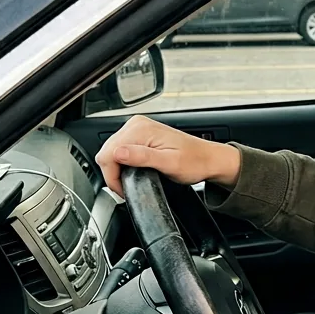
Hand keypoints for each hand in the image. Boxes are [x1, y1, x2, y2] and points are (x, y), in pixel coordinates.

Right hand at [95, 115, 241, 197]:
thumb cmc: (194, 162)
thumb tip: (118, 153)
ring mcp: (137, 128)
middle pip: (106, 152)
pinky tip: (132, 171)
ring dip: (117, 169)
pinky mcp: (139, 135)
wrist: (208, 159)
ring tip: (131, 180)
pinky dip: (122, 163)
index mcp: (140, 129)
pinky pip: (119, 150)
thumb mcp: (169, 163)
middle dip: (113, 173)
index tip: (124, 189)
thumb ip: (142, 157)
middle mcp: (136, 124)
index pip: (108, 153)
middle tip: (128, 188)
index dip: (112, 176)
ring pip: (111, 152)